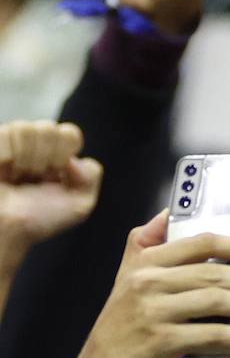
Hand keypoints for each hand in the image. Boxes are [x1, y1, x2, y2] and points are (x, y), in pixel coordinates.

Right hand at [0, 121, 101, 261]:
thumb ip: (91, 177)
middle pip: (48, 128)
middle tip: (34, 178)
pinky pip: (5, 133)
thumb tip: (73, 158)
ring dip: (25, 160)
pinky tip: (3, 171)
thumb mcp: (79, 206)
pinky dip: (7, 155)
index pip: (69, 134)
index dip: (64, 155)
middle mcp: (34, 145)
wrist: (6, 229)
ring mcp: (11, 142)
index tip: (55, 176)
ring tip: (17, 178)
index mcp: (57, 156)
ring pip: (26, 128)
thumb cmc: (39, 219)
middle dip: (44, 158)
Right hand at [74, 210, 229, 357]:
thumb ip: (147, 242)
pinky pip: (213, 334)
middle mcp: (148, 282)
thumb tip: (171, 212)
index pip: (203, 241)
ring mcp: (154, 312)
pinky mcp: (162, 343)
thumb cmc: (125, 322)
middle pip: (217, 273)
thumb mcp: (128, 275)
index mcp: (146, 261)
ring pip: (219, 301)